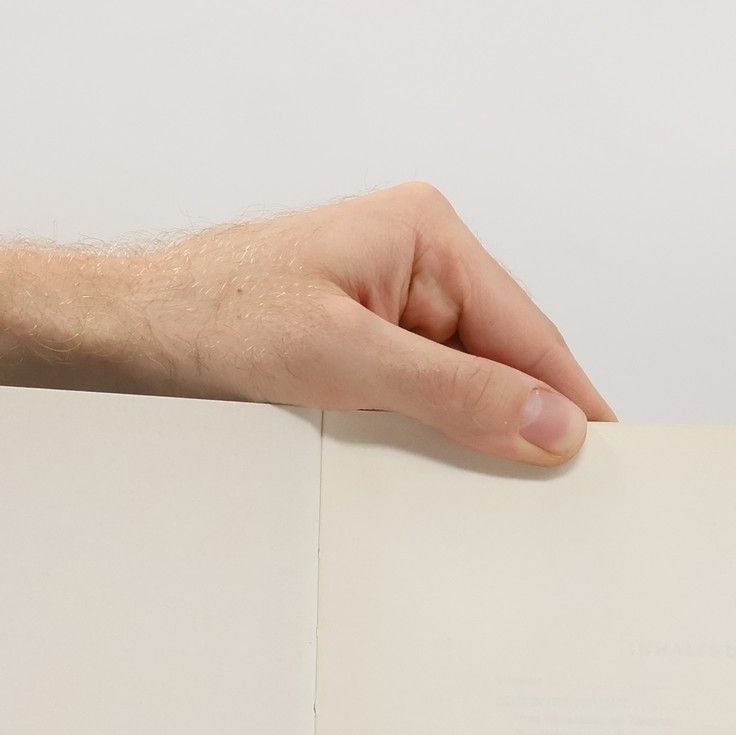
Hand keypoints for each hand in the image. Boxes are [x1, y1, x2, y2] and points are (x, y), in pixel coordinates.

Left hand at [106, 183, 613, 464]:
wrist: (132, 332)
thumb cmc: (214, 315)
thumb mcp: (347, 361)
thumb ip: (455, 393)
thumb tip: (547, 421)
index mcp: (428, 237)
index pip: (530, 332)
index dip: (569, 400)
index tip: (603, 458)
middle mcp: (418, 267)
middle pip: (503, 363)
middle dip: (519, 426)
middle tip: (549, 497)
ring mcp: (390, 312)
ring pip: (462, 391)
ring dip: (467, 440)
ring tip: (482, 495)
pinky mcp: (362, 353)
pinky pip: (420, 405)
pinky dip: (427, 442)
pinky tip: (425, 478)